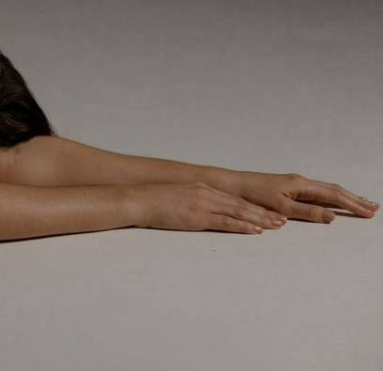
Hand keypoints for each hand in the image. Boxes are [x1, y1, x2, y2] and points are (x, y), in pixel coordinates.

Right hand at [129, 181, 290, 233]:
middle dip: (263, 213)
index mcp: (201, 188)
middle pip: (241, 204)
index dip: (253, 206)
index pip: (233, 198)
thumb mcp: (174, 197)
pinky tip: (255, 231)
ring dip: (259, 219)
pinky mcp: (198, 217)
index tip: (268, 212)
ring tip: (276, 226)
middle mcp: (206, 194)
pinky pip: (226, 222)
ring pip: (238, 212)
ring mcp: (203, 205)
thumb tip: (197, 210)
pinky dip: (243, 226)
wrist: (137, 200)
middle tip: (281, 220)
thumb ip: (190, 201)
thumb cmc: (150, 201)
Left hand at [216, 170, 378, 222]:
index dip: (352, 204)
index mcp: (301, 185)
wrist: (232, 186)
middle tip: (373, 208)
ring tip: (361, 204)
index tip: (369, 212)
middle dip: (354, 199)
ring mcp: (294, 184)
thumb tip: (332, 216)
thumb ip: (307, 212)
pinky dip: (330, 197)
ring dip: (345, 197)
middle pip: (333, 191)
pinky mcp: (288, 188)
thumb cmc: (253, 196)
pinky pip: (316, 192)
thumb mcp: (281, 208)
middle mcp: (300, 182)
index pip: (333, 195)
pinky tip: (333, 202)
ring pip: (326, 191)